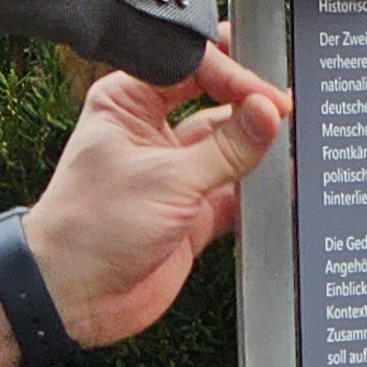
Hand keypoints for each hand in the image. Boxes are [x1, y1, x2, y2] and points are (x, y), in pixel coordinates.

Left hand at [0, 47, 290, 366]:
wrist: (73, 300)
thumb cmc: (89, 228)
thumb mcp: (166, 180)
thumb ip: (227, 147)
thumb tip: (268, 110)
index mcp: (128, 102)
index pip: (190, 67)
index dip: (231, 73)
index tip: (266, 94)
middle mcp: (151, 130)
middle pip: (213, 99)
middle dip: (250, 102)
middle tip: (286, 108)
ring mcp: (174, 171)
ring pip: (230, 144)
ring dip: (258, 145)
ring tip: (293, 139)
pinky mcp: (192, 210)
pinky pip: (236, 189)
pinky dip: (259, 187)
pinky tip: (284, 181)